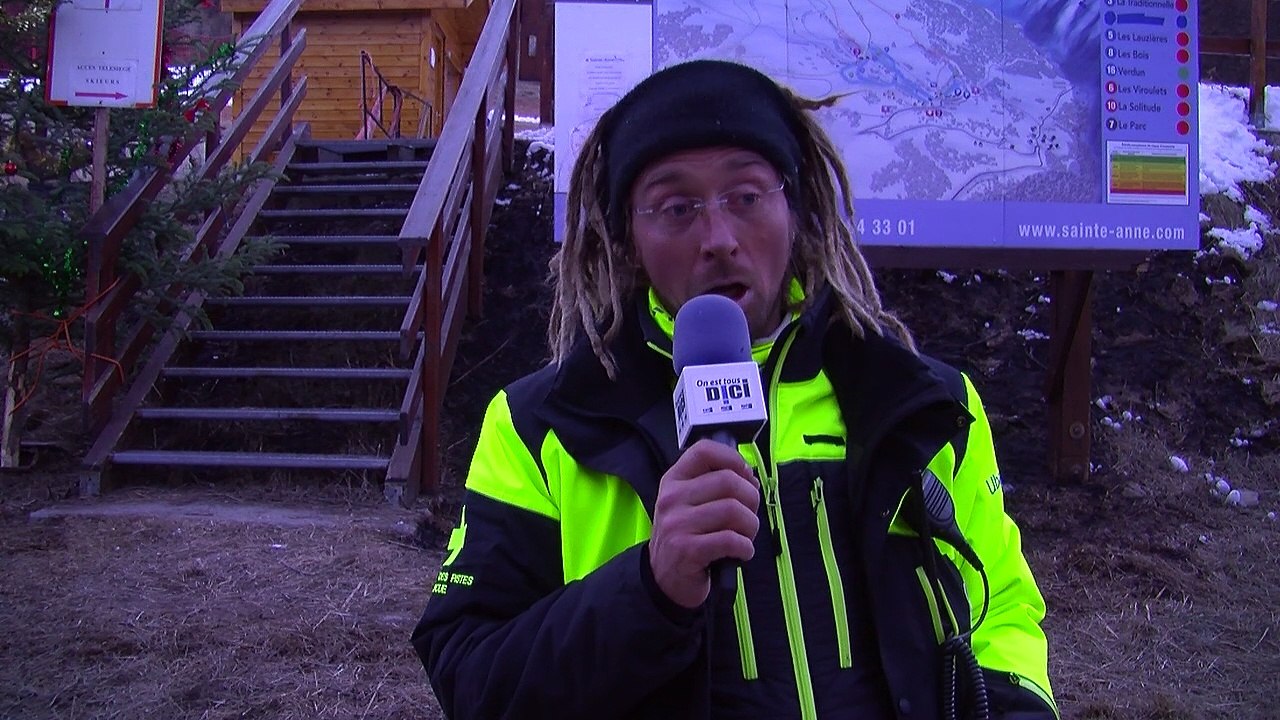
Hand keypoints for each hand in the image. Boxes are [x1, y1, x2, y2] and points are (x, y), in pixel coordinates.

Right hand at [648, 439, 759, 607]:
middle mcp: (672, 498)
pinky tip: (741, 552)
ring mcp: (677, 524)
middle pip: (728, 481)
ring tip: (745, 537)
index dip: (733, 459)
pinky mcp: (687, 550)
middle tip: (748, 516)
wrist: (664, 579)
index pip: (704, 451)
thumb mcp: (690, 505)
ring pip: (733, 510)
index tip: (746, 476)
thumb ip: (715, 487)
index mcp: (674, 481)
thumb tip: (751, 480)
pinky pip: (731, 540)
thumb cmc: (687, 537)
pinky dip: (745, 547)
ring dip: (750, 527)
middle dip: (751, 499)